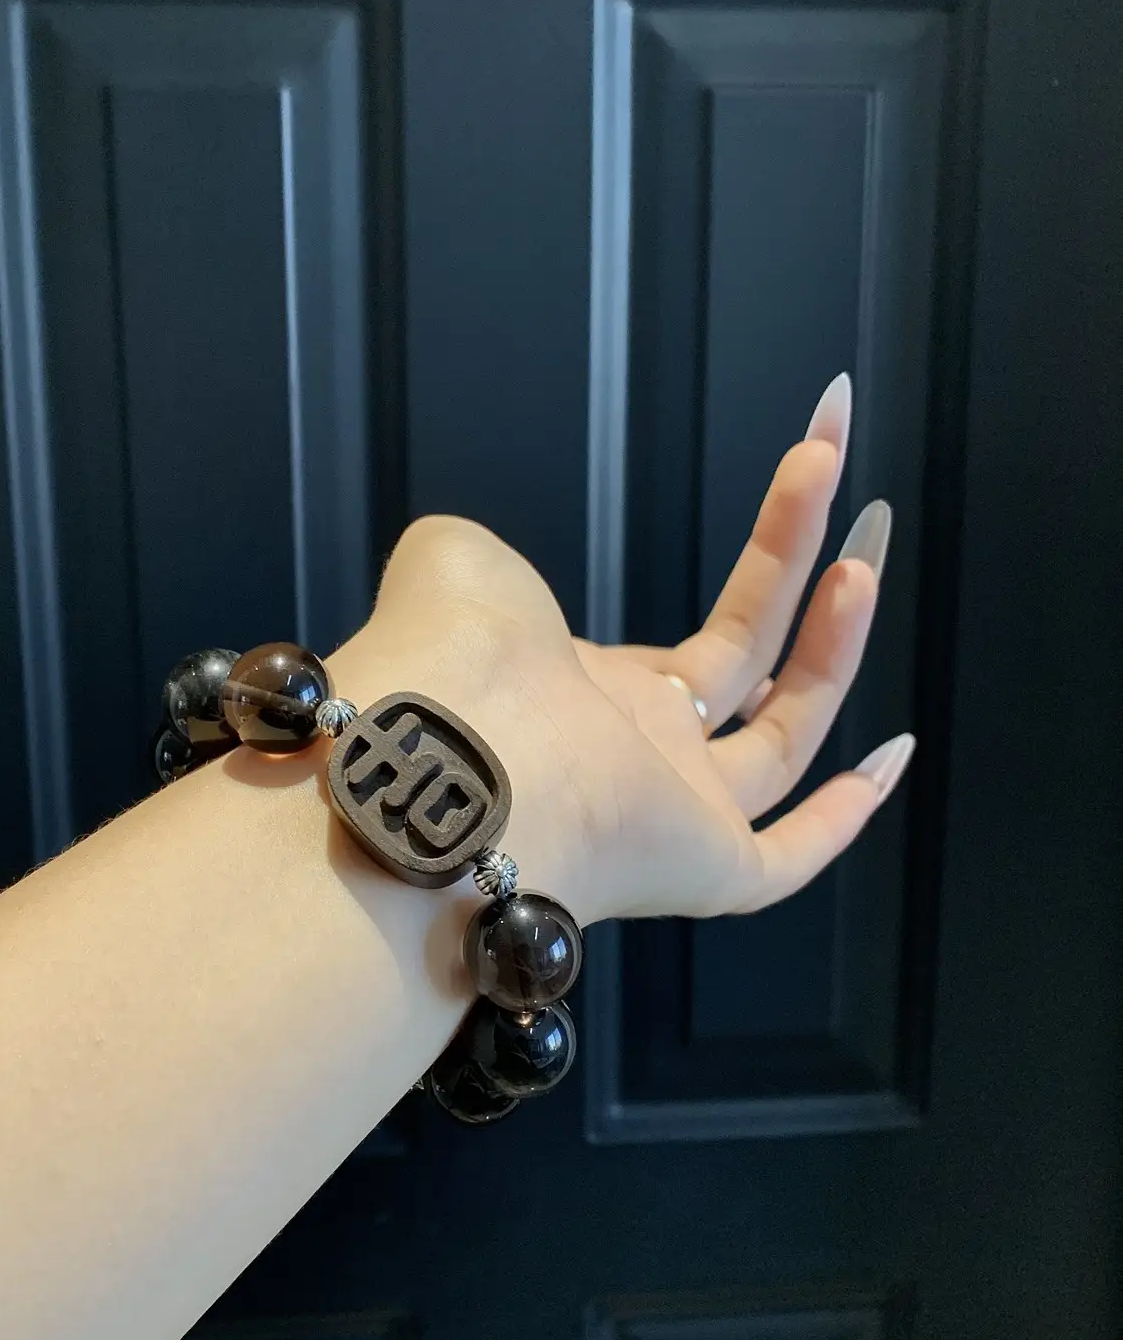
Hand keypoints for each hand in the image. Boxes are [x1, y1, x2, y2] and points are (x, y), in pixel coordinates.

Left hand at [331, 375, 910, 926]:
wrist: (448, 754)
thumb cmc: (453, 655)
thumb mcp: (462, 565)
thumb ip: (484, 558)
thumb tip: (487, 565)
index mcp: (580, 688)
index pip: (675, 656)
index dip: (753, 583)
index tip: (799, 503)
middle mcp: (632, 750)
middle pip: (747, 662)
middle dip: (798, 565)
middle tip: (837, 474)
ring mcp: (674, 810)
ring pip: (784, 735)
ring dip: (833, 643)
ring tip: (865, 552)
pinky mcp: (707, 866)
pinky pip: (790, 857)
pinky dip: (845, 814)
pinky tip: (892, 749)